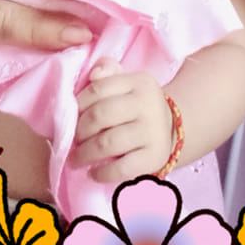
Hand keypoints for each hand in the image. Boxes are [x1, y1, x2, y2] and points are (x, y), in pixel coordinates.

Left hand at [72, 59, 173, 182]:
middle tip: (73, 140)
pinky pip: (122, 168)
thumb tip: (94, 73)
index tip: (71, 116)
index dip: (78, 104)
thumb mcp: (126, 83)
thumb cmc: (136, 105)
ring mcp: (153, 131)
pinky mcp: (155, 157)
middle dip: (79, 131)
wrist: (173, 129)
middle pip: (100, 115)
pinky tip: (93, 173)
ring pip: (108, 142)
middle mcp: (148, 104)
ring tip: (76, 159)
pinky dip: (102, 173)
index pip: (98, 88)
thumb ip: (107, 71)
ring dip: (85, 153)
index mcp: (139, 82)